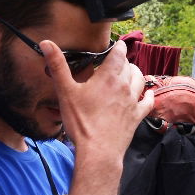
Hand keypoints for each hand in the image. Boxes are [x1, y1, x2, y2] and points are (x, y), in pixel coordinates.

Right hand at [41, 39, 152, 162]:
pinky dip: (148, 95)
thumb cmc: (81, 122)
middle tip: (115, 62)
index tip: (115, 46)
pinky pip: (148, 102)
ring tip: (129, 73)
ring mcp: (133, 102)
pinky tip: (148, 94)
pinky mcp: (137, 116)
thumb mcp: (65, 92)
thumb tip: (46, 43)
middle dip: (123, 61)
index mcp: (109, 76)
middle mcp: (125, 86)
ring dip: (135, 74)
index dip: (118, 47)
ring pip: (140, 80)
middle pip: (129, 66)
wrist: (98, 151)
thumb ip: (57, 66)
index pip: (119, 53)